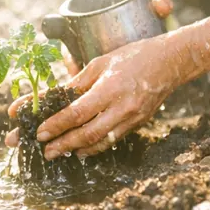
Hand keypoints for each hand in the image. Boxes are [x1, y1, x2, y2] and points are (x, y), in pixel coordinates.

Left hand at [38, 30, 198, 157]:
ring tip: (58, 152)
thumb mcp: (101, 62)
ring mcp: (132, 118)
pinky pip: (112, 140)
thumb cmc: (133, 56)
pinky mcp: (138, 124)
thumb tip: (56, 96)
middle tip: (44, 150)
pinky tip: (81, 149)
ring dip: (76, 148)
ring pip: (100, 141)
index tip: (39, 131)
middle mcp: (121, 107)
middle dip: (62, 143)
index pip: (77, 112)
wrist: (170, 62)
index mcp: (109, 88)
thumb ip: (79, 82)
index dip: (56, 124)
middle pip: (86, 133)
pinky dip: (95, 146)